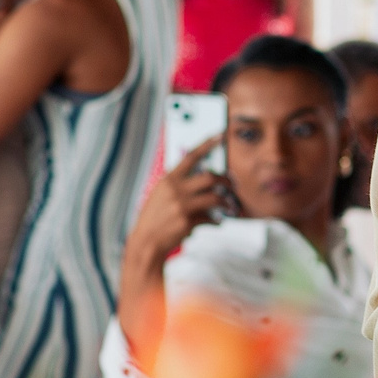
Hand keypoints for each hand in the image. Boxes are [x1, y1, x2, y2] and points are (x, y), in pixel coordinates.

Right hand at [126, 138, 231, 261]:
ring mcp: (181, 205)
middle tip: (232, 185)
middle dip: (225, 181)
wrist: (146, 242)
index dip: (208, 144)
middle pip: (210, 177)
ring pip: (215, 197)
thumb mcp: (160, 195)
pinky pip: (210, 218)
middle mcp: (175, 189)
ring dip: (227, 202)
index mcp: (168, 179)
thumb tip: (201, 178)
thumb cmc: (154, 218)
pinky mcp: (187, 221)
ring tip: (230, 206)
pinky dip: (217, 221)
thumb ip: (178, 185)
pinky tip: (217, 223)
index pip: (191, 155)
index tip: (222, 135)